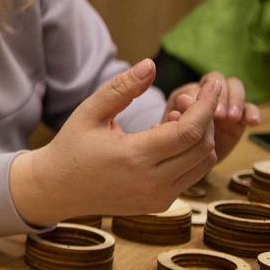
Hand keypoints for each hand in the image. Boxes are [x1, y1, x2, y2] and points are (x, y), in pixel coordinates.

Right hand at [10, 59, 219, 225]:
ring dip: (201, 136)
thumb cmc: (71, 147)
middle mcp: (151, 183)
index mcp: (133, 157)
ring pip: (203, 163)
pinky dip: (190, 154)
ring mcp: (158, 198)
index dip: (206, 106)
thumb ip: (122, 88)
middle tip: (187, 98)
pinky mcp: (159, 204)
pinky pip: (191, 175)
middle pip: (203, 146)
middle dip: (205, 118)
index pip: (189, 131)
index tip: (212, 85)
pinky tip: (167, 139)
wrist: (57, 189)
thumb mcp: (89, 113)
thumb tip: (151, 64)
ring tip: (177, 117)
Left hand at [164, 72, 260, 160]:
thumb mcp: (172, 132)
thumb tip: (178, 109)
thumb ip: (175, 120)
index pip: (196, 87)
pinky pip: (250, 107)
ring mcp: (225, 102)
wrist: (190, 158)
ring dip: (236, 99)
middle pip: (217, 79)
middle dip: (220, 96)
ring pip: (234, 86)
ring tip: (234, 118)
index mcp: (186, 94)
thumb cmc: (175, 142)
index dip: (200, 98)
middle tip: (220, 116)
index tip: (202, 112)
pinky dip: (252, 112)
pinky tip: (253, 123)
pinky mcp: (240, 115)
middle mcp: (206, 94)